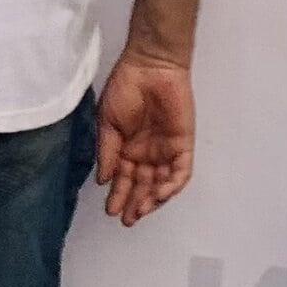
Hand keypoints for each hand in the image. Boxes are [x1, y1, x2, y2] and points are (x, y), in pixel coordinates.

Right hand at [94, 47, 196, 226]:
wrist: (150, 67)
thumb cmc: (125, 88)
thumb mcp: (107, 120)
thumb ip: (106, 151)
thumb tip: (103, 180)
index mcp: (127, 147)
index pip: (123, 178)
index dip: (118, 195)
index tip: (111, 210)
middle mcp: (147, 153)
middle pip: (141, 185)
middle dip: (134, 203)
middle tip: (126, 219)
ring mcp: (166, 150)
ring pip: (160, 184)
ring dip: (151, 200)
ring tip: (140, 211)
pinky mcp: (183, 146)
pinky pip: (180, 172)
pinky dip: (171, 186)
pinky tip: (158, 195)